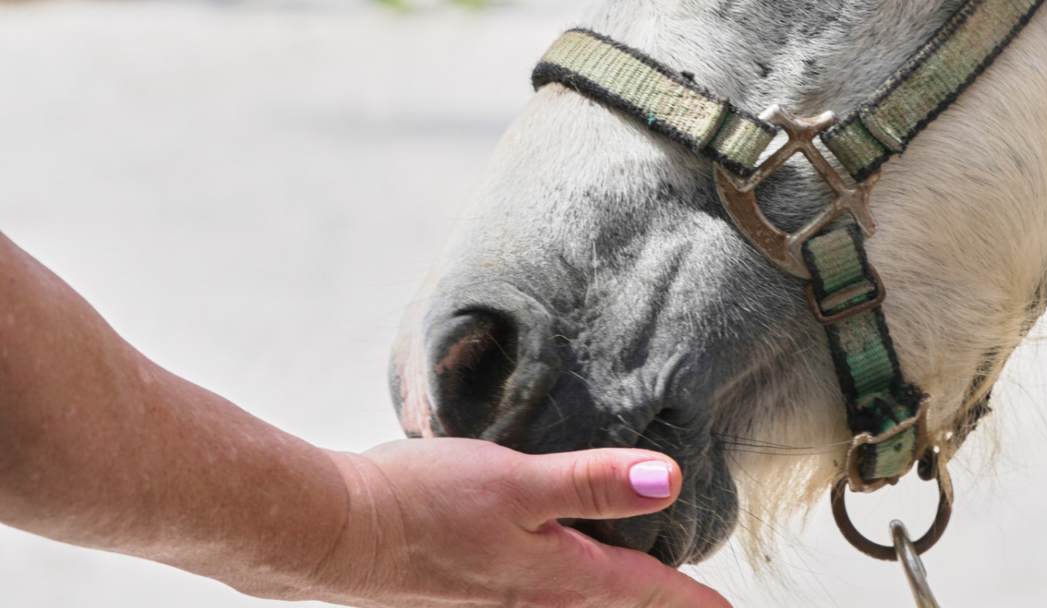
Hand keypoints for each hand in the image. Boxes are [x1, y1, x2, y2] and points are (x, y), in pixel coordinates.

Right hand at [318, 439, 730, 607]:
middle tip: (683, 601)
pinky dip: (555, 589)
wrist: (332, 532)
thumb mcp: (520, 483)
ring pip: (565, 604)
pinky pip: (526, 597)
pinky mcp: (459, 590)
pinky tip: (542, 567)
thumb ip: (592, 481)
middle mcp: (527, 600)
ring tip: (626, 586)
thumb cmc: (424, 505)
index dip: (685, 598)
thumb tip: (668, 481)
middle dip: (647, 603)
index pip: (639, 589)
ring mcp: (490, 600)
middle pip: (605, 606)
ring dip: (601, 597)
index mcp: (554, 578)